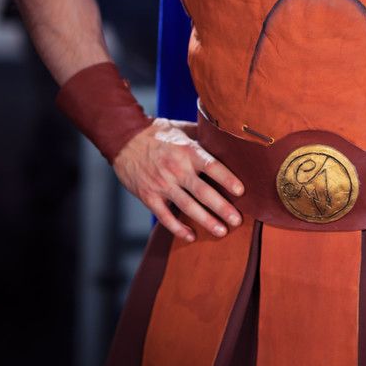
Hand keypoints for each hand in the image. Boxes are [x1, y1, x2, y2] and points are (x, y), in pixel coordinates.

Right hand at [113, 117, 244, 242]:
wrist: (124, 139)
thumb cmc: (158, 134)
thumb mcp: (182, 129)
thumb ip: (203, 136)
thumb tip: (227, 137)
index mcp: (187, 151)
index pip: (211, 166)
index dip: (227, 179)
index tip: (241, 191)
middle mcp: (176, 169)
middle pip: (203, 192)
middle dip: (222, 208)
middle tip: (237, 220)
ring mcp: (162, 184)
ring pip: (187, 207)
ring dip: (206, 221)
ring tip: (221, 231)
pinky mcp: (149, 196)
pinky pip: (165, 216)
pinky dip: (178, 228)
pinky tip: (191, 236)